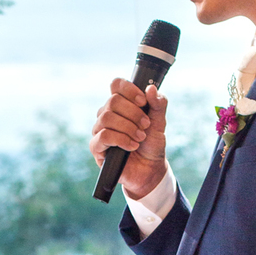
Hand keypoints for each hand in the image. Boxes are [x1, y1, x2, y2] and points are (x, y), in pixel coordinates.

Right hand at [90, 79, 168, 200]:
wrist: (149, 169)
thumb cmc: (151, 144)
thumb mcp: (159, 123)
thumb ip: (158, 104)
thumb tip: (151, 88)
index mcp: (121, 105)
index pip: (116, 85)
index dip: (128, 89)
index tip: (142, 101)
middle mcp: (107, 114)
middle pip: (113, 101)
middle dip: (133, 113)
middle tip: (146, 125)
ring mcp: (99, 130)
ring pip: (107, 117)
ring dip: (128, 127)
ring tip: (140, 138)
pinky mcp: (96, 147)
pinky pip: (104, 136)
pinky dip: (121, 140)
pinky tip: (132, 146)